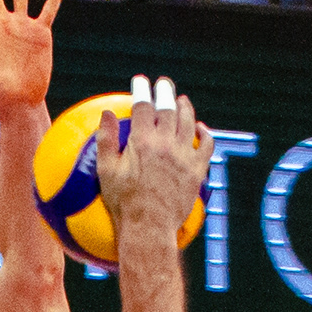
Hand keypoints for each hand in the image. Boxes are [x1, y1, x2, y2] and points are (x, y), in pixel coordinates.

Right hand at [95, 78, 211, 250]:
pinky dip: (204, 133)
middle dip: (165, 91)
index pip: (143, 105)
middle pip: (168, 107)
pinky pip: (206, 145)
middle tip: (163, 84)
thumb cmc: (123, 205)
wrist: (149, 230)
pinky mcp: (196, 170)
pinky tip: (201, 128)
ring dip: (185, 107)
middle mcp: (165, 143)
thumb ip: (106, 141)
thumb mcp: (106, 174)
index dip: (142, 89)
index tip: (140, 81)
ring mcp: (184, 155)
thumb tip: (105, 114)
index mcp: (142, 141)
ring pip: (188, 121)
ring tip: (181, 100)